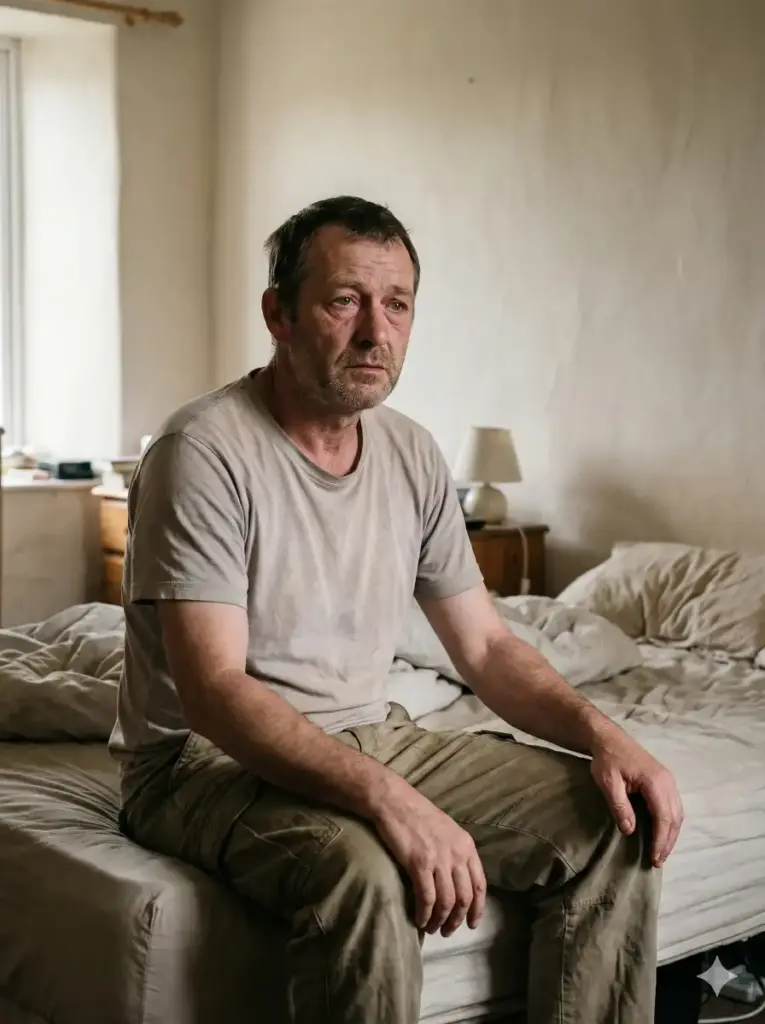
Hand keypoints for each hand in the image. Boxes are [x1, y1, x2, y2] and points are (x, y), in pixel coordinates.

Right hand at [372, 782, 486, 936]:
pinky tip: (420, 920)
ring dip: (440, 921)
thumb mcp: (447, 830)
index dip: (477, 908)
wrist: (394, 801)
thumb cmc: (417, 814)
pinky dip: (425, 914)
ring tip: (433, 929)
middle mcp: (456, 854)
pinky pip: (426, 898)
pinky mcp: (419, 864)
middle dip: (457, 920)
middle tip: (447, 931)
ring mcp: (438, 859)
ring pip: (446, 902)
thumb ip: (455, 852)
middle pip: (464, 897)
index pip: (479, 885)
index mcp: (466, 845)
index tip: (471, 924)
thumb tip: (456, 880)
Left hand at [589, 728, 683, 867]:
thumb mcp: (608, 782)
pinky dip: (670, 823)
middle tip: (658, 861)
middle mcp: (668, 782)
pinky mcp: (665, 781)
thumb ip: (619, 805)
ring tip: (661, 852)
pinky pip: (673, 806)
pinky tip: (662, 833)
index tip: (654, 859)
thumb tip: (630, 831)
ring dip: (671, 834)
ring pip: (678, 813)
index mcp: (655, 782)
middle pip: (675, 818)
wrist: (608, 738)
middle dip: (668, 842)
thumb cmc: (607, 759)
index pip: (663, 817)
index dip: (660, 840)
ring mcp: (668, 780)